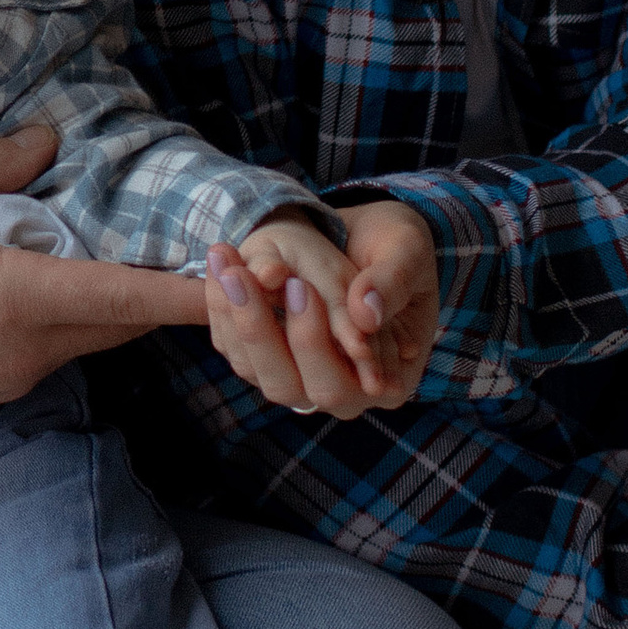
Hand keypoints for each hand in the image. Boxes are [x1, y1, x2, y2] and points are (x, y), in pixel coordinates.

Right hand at [0, 128, 237, 420]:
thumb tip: (51, 143)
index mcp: (16, 298)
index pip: (129, 295)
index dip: (193, 290)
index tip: (246, 281)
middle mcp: (25, 352)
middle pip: (119, 321)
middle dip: (155, 288)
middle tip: (185, 247)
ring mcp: (4, 382)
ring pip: (83, 339)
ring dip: (98, 300)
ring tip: (89, 248)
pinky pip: (43, 356)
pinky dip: (56, 322)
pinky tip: (26, 285)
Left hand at [199, 202, 439, 418]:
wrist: (369, 237)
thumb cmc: (399, 248)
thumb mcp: (407, 251)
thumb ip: (392, 282)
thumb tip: (363, 315)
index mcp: (387, 381)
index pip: (340, 384)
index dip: (314, 343)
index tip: (296, 286)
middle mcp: (343, 391)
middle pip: (288, 385)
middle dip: (261, 329)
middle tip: (243, 273)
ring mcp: (303, 379)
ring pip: (255, 369)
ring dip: (234, 316)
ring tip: (226, 264)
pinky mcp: (271, 358)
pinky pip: (236, 347)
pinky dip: (223, 308)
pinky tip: (221, 266)